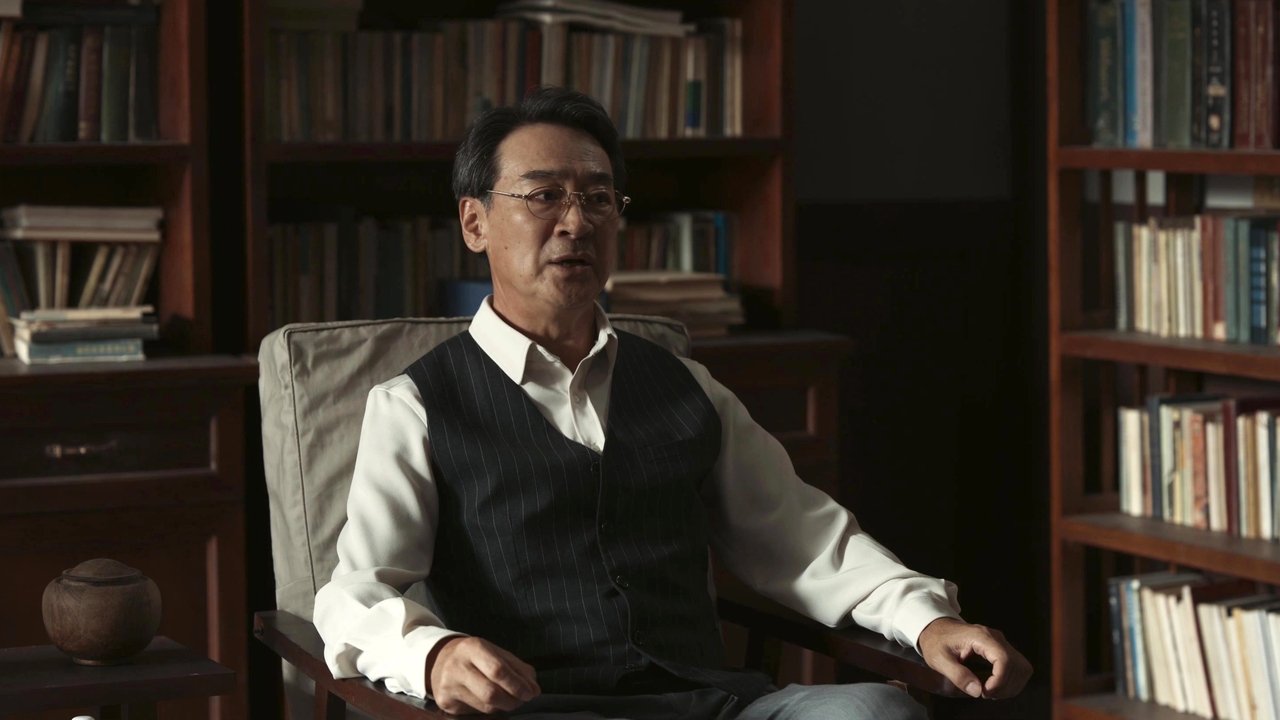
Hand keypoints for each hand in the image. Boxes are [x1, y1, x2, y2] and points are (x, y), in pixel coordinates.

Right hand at [426, 636, 540, 714]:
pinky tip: (490, 702)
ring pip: (485, 707)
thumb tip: (534, 689)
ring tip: (508, 699)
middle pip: (490, 693)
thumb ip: (518, 668)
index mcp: (472, 648)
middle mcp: (457, 667)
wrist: (440, 660)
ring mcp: (448, 686)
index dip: (517, 685)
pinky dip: (489, 710)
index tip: (530, 693)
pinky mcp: (445, 703)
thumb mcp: (496, 653)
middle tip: (522, 700)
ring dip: (503, 707)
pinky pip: (475, 713)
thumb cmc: (475, 657)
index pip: (498, 670)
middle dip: (512, 700)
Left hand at [917, 617, 1031, 699]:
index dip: (999, 680)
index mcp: (980, 637)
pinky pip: (1018, 667)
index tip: (985, 692)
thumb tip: (977, 691)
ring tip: (990, 691)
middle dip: (1005, 686)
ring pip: (1022, 667)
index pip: (1004, 659)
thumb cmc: (937, 641)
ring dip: (1010, 685)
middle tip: (985, 693)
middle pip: (1017, 665)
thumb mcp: (939, 659)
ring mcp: (1001, 643)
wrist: (937, 628)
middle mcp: (996, 638)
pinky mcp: (1002, 649)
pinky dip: (1011, 681)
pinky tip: (994, 686)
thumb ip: (957, 675)